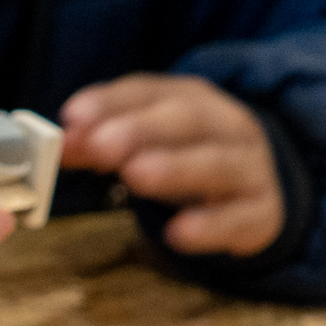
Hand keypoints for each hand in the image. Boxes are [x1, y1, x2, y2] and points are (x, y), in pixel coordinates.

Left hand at [60, 74, 285, 257]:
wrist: (261, 186)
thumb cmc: (191, 157)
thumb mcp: (148, 141)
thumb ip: (102, 139)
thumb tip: (63, 144)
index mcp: (194, 99)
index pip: (150, 91)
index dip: (111, 102)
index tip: (73, 117)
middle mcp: (227, 126)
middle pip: (189, 120)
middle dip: (142, 130)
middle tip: (101, 146)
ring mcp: (250, 169)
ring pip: (218, 164)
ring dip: (176, 168)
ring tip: (135, 175)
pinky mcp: (262, 214)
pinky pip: (238, 219)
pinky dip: (209, 226)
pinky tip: (177, 233)